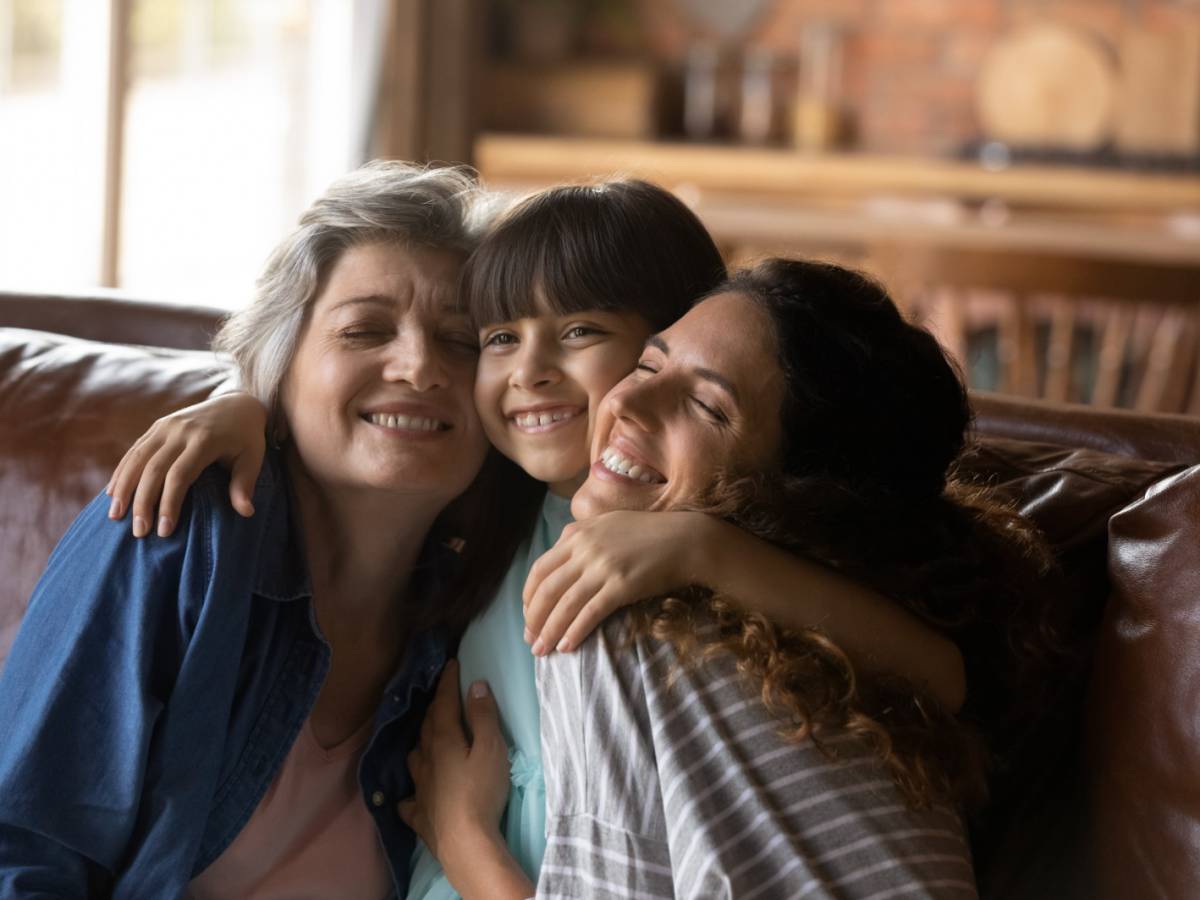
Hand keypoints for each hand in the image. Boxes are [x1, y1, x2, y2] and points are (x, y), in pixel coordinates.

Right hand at [105, 392, 267, 536]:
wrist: (237, 404)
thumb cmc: (247, 438)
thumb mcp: (253, 459)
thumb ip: (245, 484)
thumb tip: (246, 513)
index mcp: (204, 440)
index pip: (180, 476)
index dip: (169, 504)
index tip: (164, 531)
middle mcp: (180, 431)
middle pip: (153, 469)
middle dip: (143, 502)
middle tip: (138, 532)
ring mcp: (166, 426)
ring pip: (137, 458)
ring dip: (123, 488)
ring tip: (115, 517)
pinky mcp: (157, 425)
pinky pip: (135, 450)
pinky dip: (122, 471)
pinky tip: (112, 493)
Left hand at [398, 661, 511, 878]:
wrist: (465, 842)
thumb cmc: (482, 791)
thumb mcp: (491, 749)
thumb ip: (483, 717)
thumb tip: (475, 685)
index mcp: (444, 740)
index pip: (444, 704)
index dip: (447, 683)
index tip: (451, 664)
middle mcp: (426, 760)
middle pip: (427, 728)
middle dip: (434, 709)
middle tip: (441, 697)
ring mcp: (419, 789)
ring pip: (415, 759)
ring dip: (421, 745)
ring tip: (427, 740)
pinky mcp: (419, 815)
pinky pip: (409, 800)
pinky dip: (411, 793)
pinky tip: (413, 795)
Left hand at [523, 510, 713, 654]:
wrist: (686, 539)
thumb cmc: (650, 534)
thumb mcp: (608, 525)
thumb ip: (582, 539)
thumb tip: (561, 559)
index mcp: (577, 534)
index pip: (540, 569)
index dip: (529, 596)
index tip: (527, 615)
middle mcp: (585, 548)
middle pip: (546, 589)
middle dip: (533, 618)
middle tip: (530, 639)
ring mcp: (602, 566)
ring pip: (564, 604)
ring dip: (548, 630)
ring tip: (541, 650)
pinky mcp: (621, 585)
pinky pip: (589, 613)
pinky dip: (574, 631)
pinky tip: (566, 646)